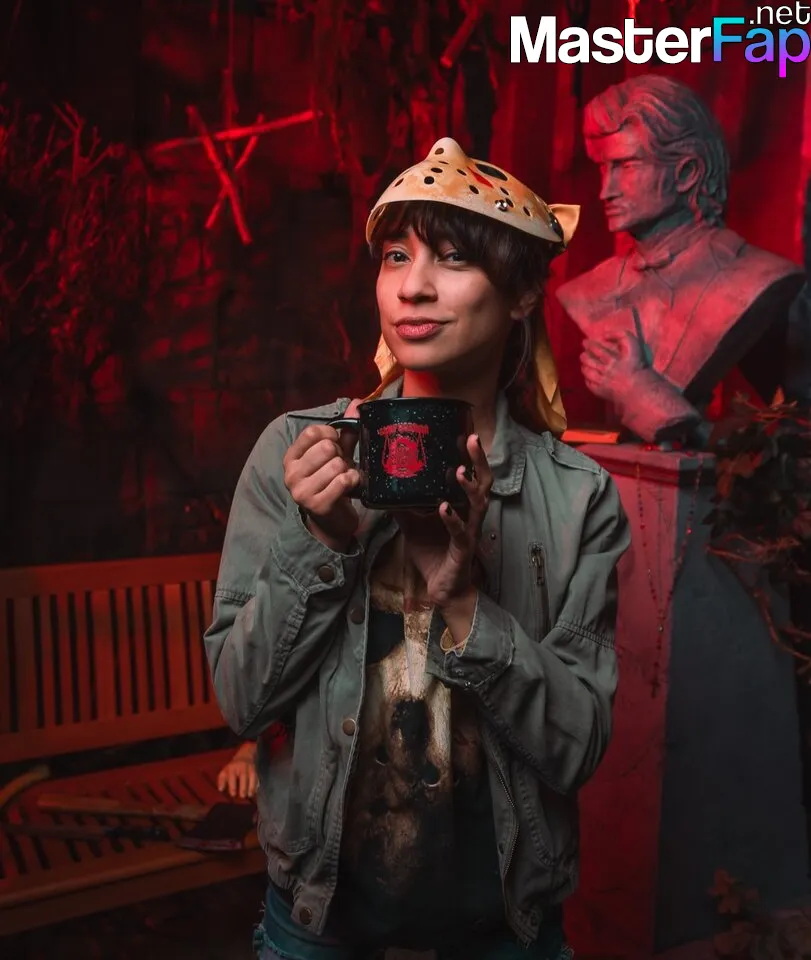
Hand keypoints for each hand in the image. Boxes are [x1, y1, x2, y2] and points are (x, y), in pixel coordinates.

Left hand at [217, 743, 257, 798]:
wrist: (244, 756)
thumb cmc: (232, 768)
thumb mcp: (225, 771)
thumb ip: (221, 780)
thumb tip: (220, 789)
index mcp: (232, 768)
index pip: (232, 776)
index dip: (232, 785)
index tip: (233, 794)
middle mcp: (242, 766)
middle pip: (243, 776)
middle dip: (243, 786)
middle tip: (242, 796)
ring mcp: (250, 768)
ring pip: (252, 776)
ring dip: (252, 786)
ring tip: (250, 795)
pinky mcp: (255, 770)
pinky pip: (257, 777)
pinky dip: (256, 784)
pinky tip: (255, 791)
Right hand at [283, 399, 360, 550]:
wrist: (332, 521)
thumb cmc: (332, 482)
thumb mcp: (336, 455)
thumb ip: (345, 431)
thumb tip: (358, 402)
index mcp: (291, 457)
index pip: (312, 432)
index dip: (331, 435)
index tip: (336, 446)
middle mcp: (291, 473)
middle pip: (326, 447)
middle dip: (341, 455)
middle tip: (341, 467)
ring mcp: (302, 491)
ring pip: (337, 464)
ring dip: (348, 471)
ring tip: (344, 479)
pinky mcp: (317, 505)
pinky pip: (343, 480)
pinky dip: (353, 481)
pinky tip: (350, 488)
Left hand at [395, 434, 491, 608]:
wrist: (441, 588)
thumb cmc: (433, 553)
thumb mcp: (411, 524)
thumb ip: (401, 505)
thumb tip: (381, 487)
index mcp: (461, 505)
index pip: (471, 473)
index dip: (470, 454)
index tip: (464, 431)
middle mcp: (470, 514)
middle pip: (483, 481)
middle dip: (478, 460)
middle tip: (472, 439)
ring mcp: (470, 530)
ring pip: (478, 504)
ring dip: (468, 486)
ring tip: (459, 471)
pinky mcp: (464, 549)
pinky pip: (461, 532)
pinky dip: (452, 520)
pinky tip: (443, 509)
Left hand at [580, 330, 646, 402]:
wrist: (640, 388)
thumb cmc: (638, 365)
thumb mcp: (633, 343)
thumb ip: (621, 334)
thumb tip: (605, 335)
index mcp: (613, 358)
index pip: (596, 349)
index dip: (590, 345)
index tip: (586, 342)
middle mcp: (605, 369)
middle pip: (590, 359)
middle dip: (584, 355)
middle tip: (583, 353)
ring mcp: (602, 381)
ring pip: (587, 371)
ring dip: (584, 365)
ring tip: (584, 362)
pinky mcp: (600, 391)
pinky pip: (589, 383)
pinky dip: (587, 378)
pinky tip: (588, 374)